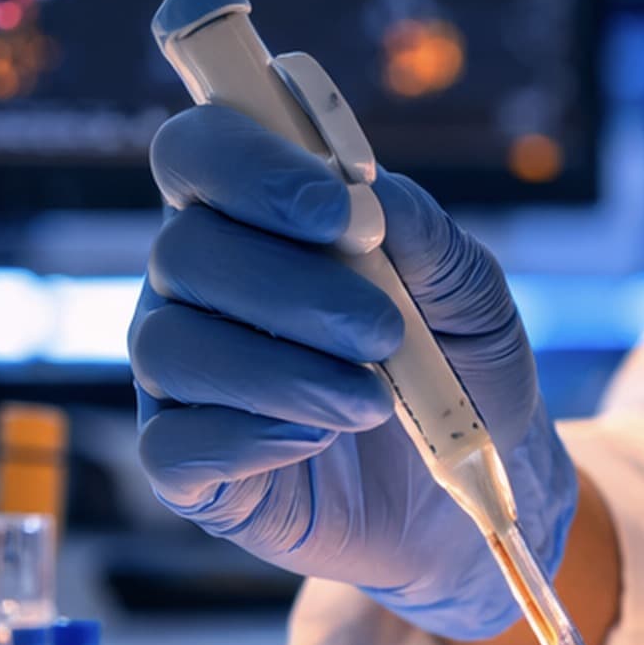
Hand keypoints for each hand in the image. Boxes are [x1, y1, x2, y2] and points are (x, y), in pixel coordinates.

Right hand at [129, 104, 574, 641]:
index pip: (198, 152)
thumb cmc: (458, 371)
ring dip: (282, 371)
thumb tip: (372, 190)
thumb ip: (426, 239)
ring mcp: (178, 376)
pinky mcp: (181, 464)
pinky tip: (318, 438)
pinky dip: (253, 438)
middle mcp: (197, 286)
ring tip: (373, 402)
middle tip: (384, 330)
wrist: (468, 492)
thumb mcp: (472, 300)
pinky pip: (172, 443)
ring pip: (171, 347)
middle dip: (292, 288)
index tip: (337, 211)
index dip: (248, 165)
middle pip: (182, 250)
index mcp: (255, 217)